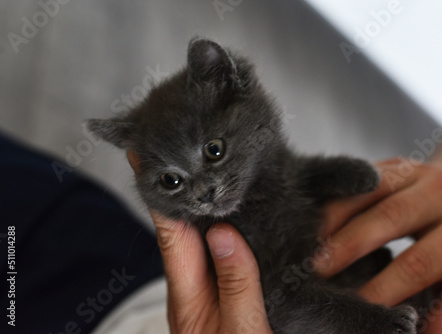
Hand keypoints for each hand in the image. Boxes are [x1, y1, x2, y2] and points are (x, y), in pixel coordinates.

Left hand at [127, 151, 271, 333]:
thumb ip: (236, 284)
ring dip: (201, 203)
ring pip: (201, 237)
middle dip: (178, 187)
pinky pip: (220, 252)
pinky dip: (224, 226)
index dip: (158, 190)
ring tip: (206, 166)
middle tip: (180, 146)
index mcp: (189, 293)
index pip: (169, 231)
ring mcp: (208, 289)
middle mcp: (193, 286)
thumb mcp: (244, 332)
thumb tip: (225, 233)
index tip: (145, 153)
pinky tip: (234, 212)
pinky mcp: (224, 292)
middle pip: (181, 227)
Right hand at [314, 158, 441, 332]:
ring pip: (366, 191)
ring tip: (308, 244)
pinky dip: (334, 198)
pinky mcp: (393, 163)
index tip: (357, 305)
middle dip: (347, 245)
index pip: (419, 262)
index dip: (384, 286)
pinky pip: (357, 178)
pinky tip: (314, 218)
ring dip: (332, 217)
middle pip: (388, 218)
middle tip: (317, 270)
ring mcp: (416, 171)